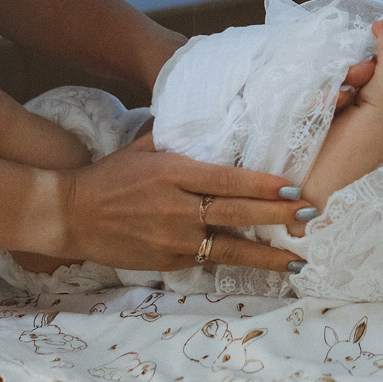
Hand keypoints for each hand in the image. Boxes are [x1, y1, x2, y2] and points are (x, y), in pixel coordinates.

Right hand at [53, 135, 307, 274]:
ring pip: (228, 247)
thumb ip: (179, 135)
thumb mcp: (144, 146)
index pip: (228, 179)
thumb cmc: (111, 176)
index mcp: (173, 173)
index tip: (294, 186)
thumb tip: (215, 115)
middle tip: (311, 214)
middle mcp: (176, 207)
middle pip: (236, 212)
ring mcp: (173, 239)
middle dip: (278, 216)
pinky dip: (236, 262)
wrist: (70, 214)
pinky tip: (263, 265)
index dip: (263, 185)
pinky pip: (209, 260)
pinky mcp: (168, 262)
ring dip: (267, 255)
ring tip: (298, 260)